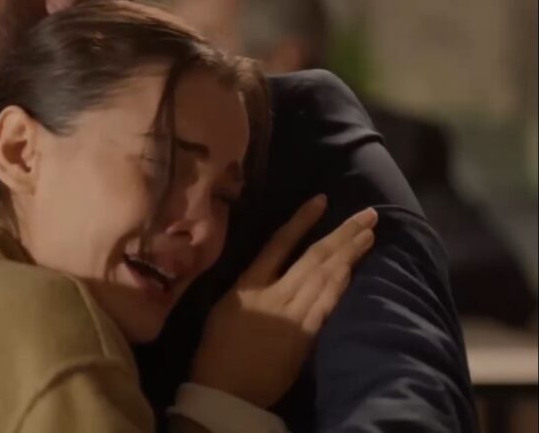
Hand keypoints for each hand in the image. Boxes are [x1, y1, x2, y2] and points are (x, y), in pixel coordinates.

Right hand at [189, 195, 377, 408]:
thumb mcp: (224, 307)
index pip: (278, 244)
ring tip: (369, 234)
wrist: (227, 388)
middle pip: (314, 257)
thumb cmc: (218, 348)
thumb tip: (269, 267)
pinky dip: (344, 283)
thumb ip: (248, 285)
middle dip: (343, 233)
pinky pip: (329, 303)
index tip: (322, 201)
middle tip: (368, 214)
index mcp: (248, 284)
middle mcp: (274, 294)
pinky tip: (355, 268)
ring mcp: (293, 314)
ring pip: (327, 276)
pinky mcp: (307, 335)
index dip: (302, 221)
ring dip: (351, 254)